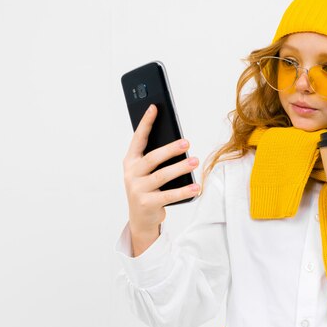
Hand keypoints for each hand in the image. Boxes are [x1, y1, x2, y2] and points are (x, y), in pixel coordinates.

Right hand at [123, 104, 200, 240]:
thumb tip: (179, 142)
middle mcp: (131, 174)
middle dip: (170, 149)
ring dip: (180, 168)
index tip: (154, 107)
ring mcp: (137, 189)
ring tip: (195, 162)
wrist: (141, 218)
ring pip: (162, 175)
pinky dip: (184, 191)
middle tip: (187, 143)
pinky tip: (196, 187)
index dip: (146, 123)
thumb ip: (156, 158)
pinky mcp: (147, 204)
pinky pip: (169, 195)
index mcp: (130, 162)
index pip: (138, 139)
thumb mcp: (147, 172)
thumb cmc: (148, 189)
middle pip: (152, 158)